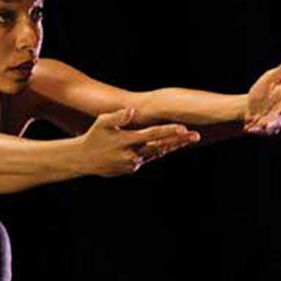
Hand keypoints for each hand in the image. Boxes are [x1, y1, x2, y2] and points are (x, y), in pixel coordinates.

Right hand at [80, 107, 199, 176]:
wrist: (84, 160)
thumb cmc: (94, 136)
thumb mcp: (102, 122)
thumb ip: (118, 116)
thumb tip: (132, 111)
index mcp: (127, 140)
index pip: (152, 135)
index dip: (169, 132)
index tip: (184, 128)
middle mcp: (132, 154)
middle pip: (160, 146)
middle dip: (179, 141)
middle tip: (196, 136)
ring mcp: (132, 164)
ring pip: (156, 154)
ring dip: (171, 146)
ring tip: (187, 139)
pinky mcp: (131, 169)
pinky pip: (146, 159)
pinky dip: (155, 152)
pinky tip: (166, 145)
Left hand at [244, 55, 280, 136]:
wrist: (247, 109)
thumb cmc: (264, 91)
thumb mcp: (271, 78)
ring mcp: (277, 119)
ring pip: (278, 121)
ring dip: (273, 122)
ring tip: (264, 123)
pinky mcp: (267, 129)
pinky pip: (265, 131)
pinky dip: (259, 129)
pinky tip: (250, 128)